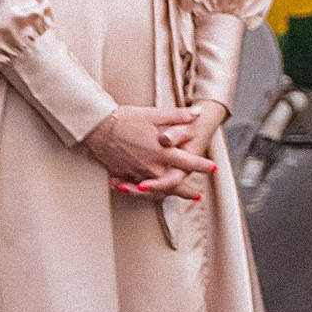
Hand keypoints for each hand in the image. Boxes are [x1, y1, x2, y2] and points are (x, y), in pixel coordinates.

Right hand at [85, 105, 212, 194]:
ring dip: (167, 194)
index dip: (203, 166)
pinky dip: (143, 191)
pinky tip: (146, 192)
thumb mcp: (154, 114)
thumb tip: (197, 114)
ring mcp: (137, 172)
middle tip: (195, 197)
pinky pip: (136, 187)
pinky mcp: (123, 174)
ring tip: (173, 197)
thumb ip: (178, 116)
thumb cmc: (126, 118)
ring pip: (155, 189)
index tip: (213, 168)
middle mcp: (151, 166)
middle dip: (185, 192)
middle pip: (173, 184)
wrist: (98, 126)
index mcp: (162, 152)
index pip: (189, 162)